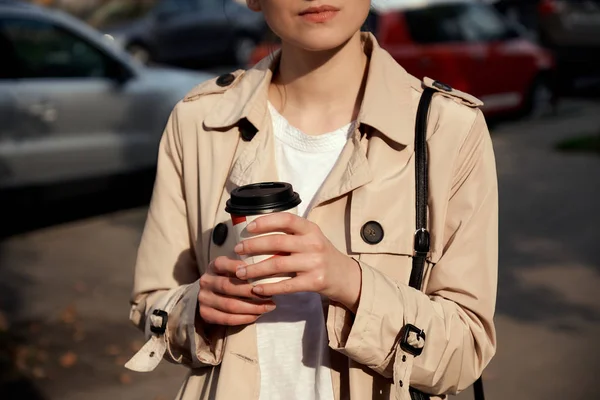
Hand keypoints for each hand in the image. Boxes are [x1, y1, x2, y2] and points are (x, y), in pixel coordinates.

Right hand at [198, 256, 275, 325]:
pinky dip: (244, 318)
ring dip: (252, 307)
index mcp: (213, 266)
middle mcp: (206, 281)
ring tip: (268, 306)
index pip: (224, 264)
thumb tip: (269, 267)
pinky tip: (257, 315)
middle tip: (270, 294)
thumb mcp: (234, 267)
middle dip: (251, 292)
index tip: (258, 271)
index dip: (239, 268)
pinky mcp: (206, 314)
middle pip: (229, 287)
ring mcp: (204, 298)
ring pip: (230, 305)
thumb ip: (247, 266)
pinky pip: (227, 319)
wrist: (210, 293)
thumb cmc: (230, 277)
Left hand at [233, 213, 361, 311]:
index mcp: (311, 229)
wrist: (344, 276)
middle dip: (253, 246)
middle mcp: (314, 244)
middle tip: (237, 250)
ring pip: (278, 265)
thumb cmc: (320, 255)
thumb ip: (291, 235)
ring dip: (255, 269)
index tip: (249, 228)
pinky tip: (256, 289)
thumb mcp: (311, 238)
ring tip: (240, 272)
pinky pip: (286, 285)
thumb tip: (256, 233)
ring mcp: (315, 263)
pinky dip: (268, 287)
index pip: (286, 219)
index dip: (266, 221)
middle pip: (277, 242)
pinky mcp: (315, 282)